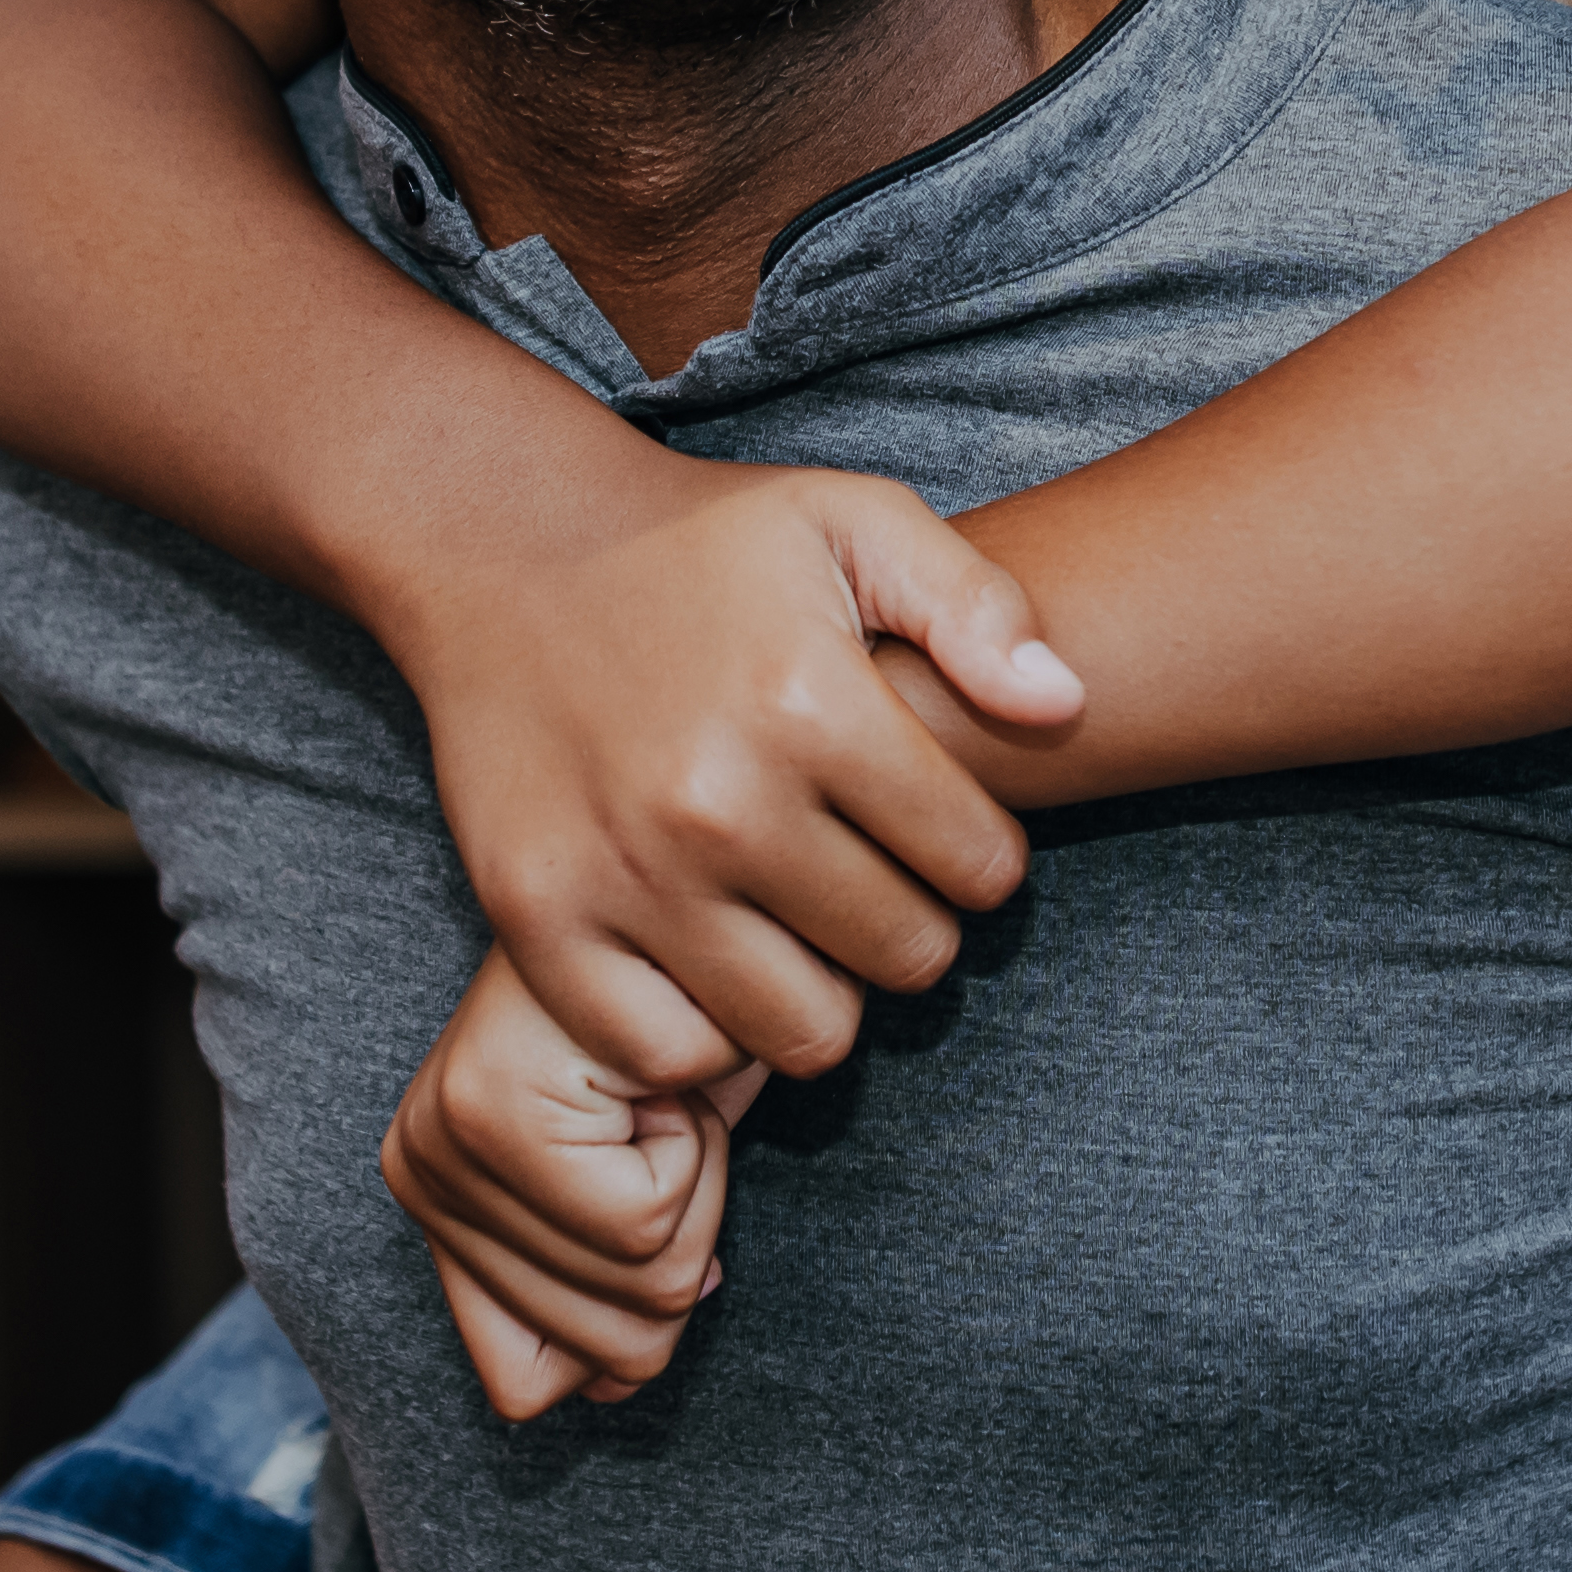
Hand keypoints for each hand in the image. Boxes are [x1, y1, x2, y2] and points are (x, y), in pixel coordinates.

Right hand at [366, 453, 1079, 1092]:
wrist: (507, 546)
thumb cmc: (704, 541)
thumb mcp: (853, 520)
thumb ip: (976, 604)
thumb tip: (1064, 705)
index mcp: (812, 704)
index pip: (980, 867)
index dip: (984, 858)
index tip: (944, 833)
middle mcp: (719, 800)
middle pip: (904, 958)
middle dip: (916, 926)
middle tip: (879, 884)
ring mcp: (623, 870)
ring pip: (800, 1030)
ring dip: (824, 992)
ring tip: (807, 930)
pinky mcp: (539, 917)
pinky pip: (667, 1051)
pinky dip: (706, 1031)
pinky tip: (718, 964)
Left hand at [382, 952, 755, 1418]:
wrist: (706, 904)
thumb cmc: (684, 1031)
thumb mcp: (641, 1183)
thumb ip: (597, 1293)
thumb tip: (611, 1389)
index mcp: (432, 1198)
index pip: (520, 1389)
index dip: (623, 1317)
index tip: (646, 1194)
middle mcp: (416, 1170)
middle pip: (592, 1346)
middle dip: (677, 1244)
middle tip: (664, 1132)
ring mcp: (447, 1139)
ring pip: (634, 1280)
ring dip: (697, 1189)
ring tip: (665, 1095)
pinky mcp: (499, 1108)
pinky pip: (645, 1221)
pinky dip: (699, 1154)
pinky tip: (668, 1074)